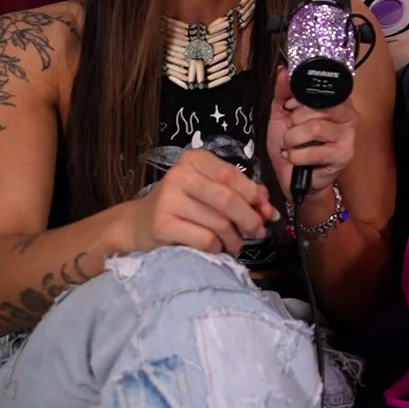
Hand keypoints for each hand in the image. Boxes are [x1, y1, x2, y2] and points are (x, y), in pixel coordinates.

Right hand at [119, 149, 276, 255]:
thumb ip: (239, 192)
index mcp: (194, 159)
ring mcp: (169, 199)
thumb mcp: (209, 190)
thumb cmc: (182, 204)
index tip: (267, 211)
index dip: (254, 195)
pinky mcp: (163, 225)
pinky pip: (205, 239)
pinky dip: (217, 247)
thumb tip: (268, 207)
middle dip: (250, 218)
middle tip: (259, 232)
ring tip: (236, 243)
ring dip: (234, 238)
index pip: (232, 175)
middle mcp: (179, 175)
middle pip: (227, 199)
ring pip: (218, 222)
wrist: (140, 223)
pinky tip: (217, 248)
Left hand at [267, 68, 358, 198]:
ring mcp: (349, 135)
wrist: (292, 177)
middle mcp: (349, 114)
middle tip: (292, 132)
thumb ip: (283, 92)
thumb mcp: (282, 114)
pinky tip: (296, 159)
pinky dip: (296, 156)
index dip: (299, 99)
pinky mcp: (344, 155)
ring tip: (292, 146)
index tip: (290, 108)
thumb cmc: (291, 144)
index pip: (320, 89)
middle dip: (294, 122)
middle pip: (317, 107)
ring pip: (315, 127)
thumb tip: (284, 71)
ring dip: (293, 139)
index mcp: (337, 100)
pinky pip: (314, 151)